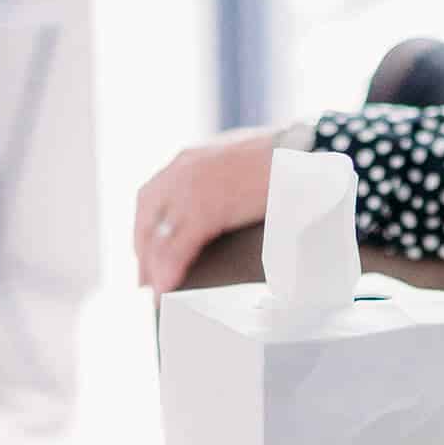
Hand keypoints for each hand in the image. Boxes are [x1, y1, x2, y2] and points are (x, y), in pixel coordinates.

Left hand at [135, 127, 274, 298]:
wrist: (299, 152)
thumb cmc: (281, 158)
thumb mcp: (237, 164)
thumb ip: (220, 183)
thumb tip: (222, 210)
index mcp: (189, 159)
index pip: (150, 196)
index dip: (143, 228)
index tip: (145, 252)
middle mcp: (181, 171)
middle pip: (148, 219)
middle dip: (144, 253)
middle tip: (147, 281)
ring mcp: (190, 189)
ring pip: (159, 237)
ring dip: (154, 268)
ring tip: (157, 293)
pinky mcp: (205, 209)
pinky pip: (177, 247)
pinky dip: (169, 270)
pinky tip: (166, 288)